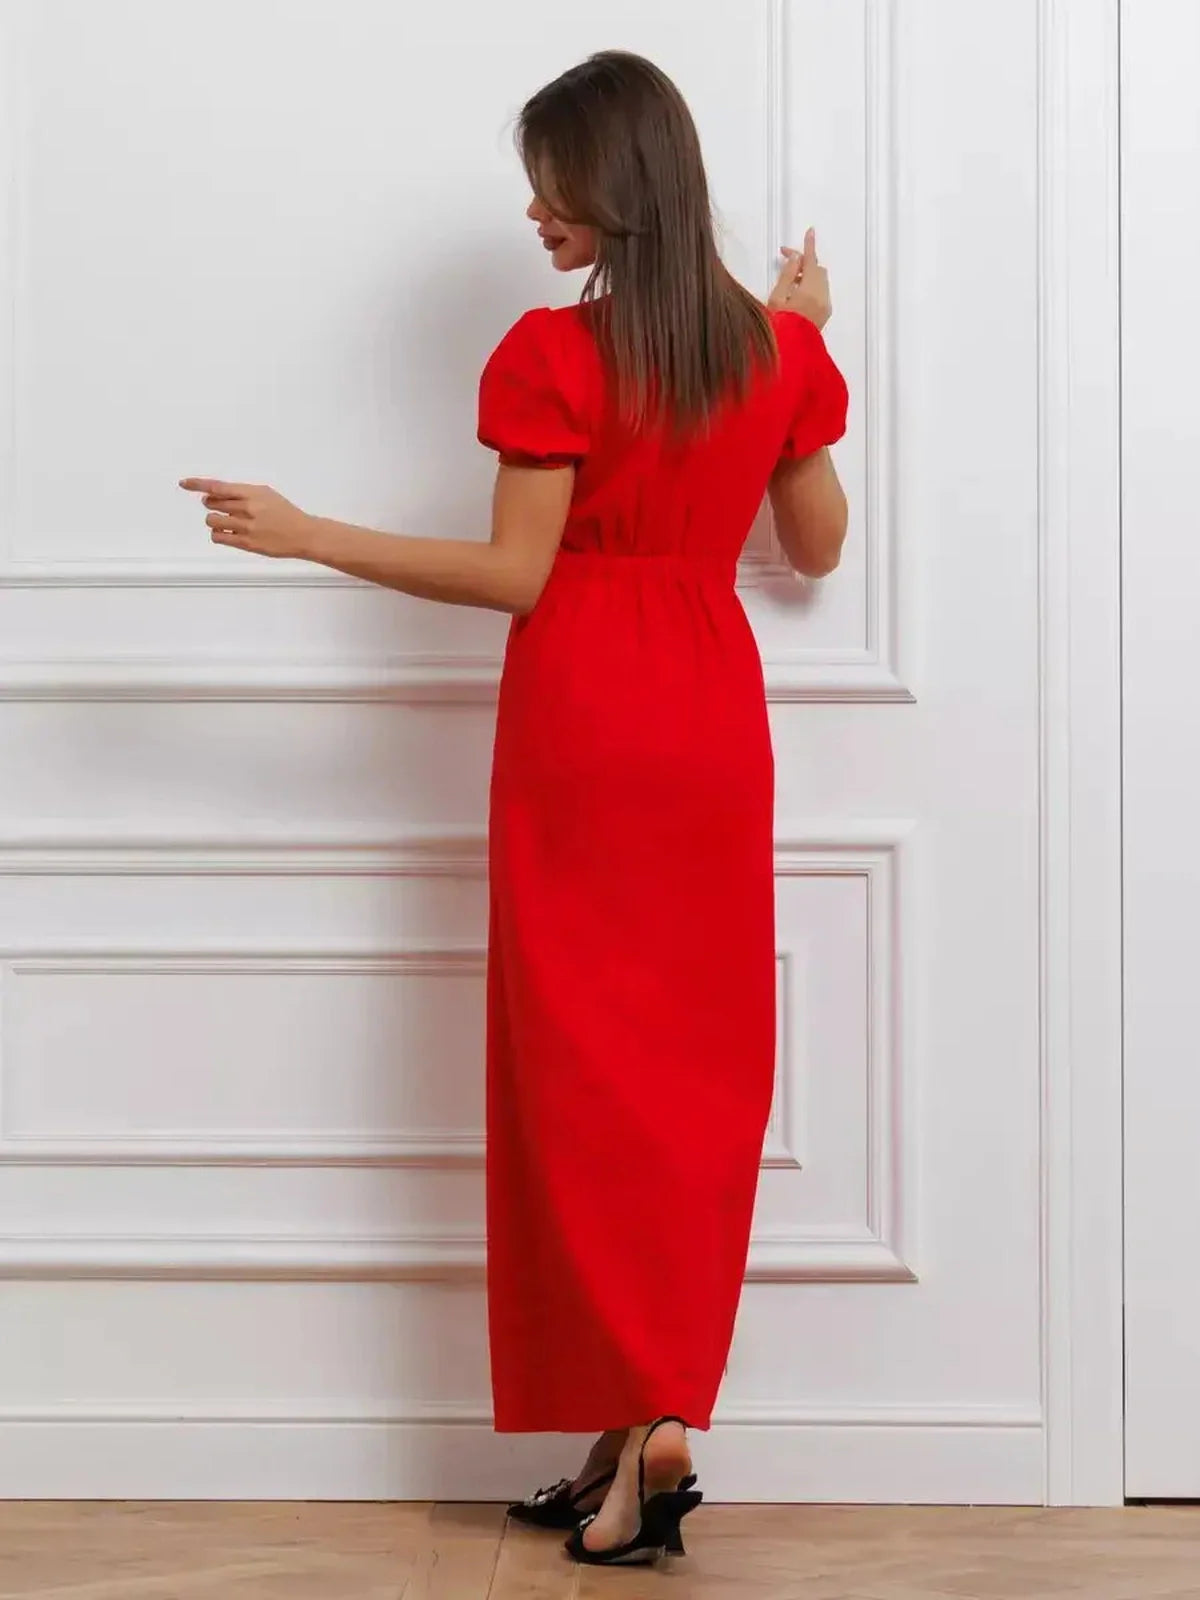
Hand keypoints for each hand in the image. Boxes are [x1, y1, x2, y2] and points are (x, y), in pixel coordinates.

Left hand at [179, 478, 315, 559]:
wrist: (304, 534)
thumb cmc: (286, 514)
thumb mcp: (266, 494)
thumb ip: (243, 492)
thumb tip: (217, 493)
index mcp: (252, 493)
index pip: (218, 486)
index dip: (198, 484)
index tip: (185, 483)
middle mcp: (248, 508)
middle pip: (212, 503)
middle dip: (212, 504)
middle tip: (220, 508)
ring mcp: (246, 526)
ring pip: (212, 521)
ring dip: (214, 520)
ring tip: (225, 522)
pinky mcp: (247, 543)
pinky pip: (219, 537)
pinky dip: (218, 534)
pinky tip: (227, 533)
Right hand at [767, 228, 831, 329]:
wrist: (790, 355)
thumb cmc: (778, 327)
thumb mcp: (776, 298)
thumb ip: (787, 275)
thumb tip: (796, 257)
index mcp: (809, 290)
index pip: (810, 260)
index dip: (809, 245)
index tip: (810, 231)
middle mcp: (821, 296)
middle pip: (817, 269)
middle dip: (804, 262)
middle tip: (786, 261)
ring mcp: (825, 306)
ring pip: (820, 280)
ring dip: (807, 275)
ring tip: (789, 282)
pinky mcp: (825, 314)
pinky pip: (821, 291)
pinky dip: (811, 286)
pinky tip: (796, 295)